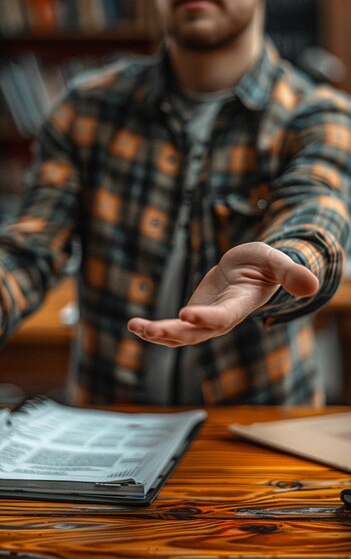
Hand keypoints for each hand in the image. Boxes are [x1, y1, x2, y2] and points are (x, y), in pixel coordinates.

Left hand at [127, 242, 318, 346]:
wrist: (251, 270)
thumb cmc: (264, 264)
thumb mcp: (276, 262)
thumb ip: (291, 273)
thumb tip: (312, 285)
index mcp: (239, 306)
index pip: (222, 317)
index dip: (206, 318)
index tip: (186, 314)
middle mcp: (220, 319)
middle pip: (195, 332)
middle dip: (172, 331)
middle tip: (149, 328)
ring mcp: (204, 320)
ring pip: (180, 334)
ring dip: (157, 333)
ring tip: (135, 325)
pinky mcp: (192, 315)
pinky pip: (172, 327)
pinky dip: (153, 328)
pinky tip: (134, 325)